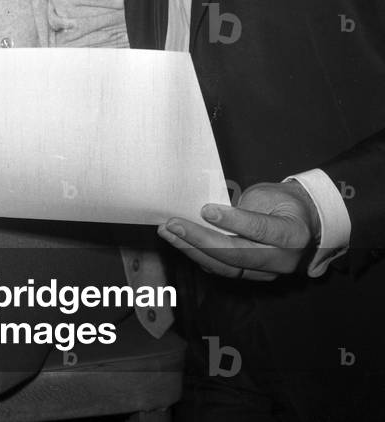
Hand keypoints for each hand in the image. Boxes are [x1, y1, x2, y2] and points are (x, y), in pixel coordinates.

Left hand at [158, 182, 319, 280]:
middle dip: (201, 240)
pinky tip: (180, 243)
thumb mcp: (269, 195)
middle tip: (173, 225)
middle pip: (239, 255)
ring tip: (168, 233)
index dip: (233, 220)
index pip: (261, 229)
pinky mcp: (254, 277)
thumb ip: (243, 205)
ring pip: (227, 268)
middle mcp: (284, 259)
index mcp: (293, 233)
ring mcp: (269, 272)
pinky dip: (199, 257)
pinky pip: (223, 271)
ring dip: (193, 251)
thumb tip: (207, 210)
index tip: (205, 210)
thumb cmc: (282, 203)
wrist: (304, 225)